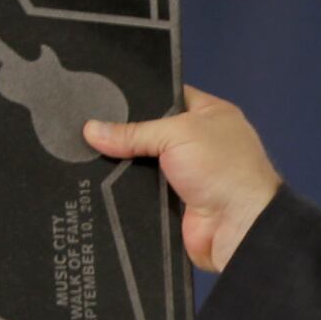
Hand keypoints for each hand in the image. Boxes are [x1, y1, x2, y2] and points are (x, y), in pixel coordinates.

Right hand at [85, 84, 281, 271]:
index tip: (105, 92)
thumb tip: (91, 130)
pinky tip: (97, 178)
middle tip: (86, 122)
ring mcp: (185, 173)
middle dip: (124, 130)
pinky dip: (125, 187)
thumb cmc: (221, 168)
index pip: (169, 95)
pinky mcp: (172, 201)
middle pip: (151, 130)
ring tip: (82, 148)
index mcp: (211, 114)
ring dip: (122, 161)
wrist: (238, 227)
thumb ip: (133, 132)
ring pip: (143, 162)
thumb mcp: (178, 134)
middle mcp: (199, 141)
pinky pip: (142, 189)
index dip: (141, 94)